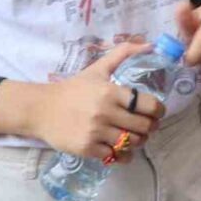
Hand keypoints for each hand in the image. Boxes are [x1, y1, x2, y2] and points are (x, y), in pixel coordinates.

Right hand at [31, 43, 165, 161]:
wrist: (41, 109)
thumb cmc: (74, 88)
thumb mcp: (99, 68)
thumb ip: (124, 53)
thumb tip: (150, 44)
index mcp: (111, 92)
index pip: (148, 105)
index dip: (159, 110)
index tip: (158, 112)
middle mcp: (105, 112)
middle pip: (144, 126)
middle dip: (150, 127)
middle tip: (148, 126)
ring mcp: (95, 132)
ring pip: (131, 142)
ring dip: (139, 141)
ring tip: (136, 137)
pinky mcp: (86, 148)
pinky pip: (115, 156)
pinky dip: (123, 155)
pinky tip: (121, 149)